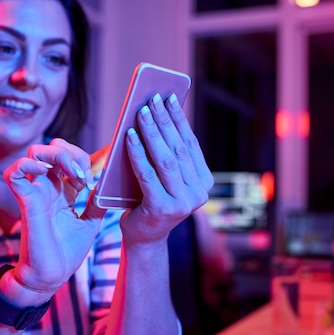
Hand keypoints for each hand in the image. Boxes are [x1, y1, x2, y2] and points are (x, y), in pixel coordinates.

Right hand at [3, 139, 104, 290]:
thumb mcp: (90, 222)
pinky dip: (27, 164)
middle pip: (53, 148)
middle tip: (84, 175)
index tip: (94, 182)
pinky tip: (46, 173)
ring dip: (57, 155)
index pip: (70, 156)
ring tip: (72, 174)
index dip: (84, 160)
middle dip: (72, 152)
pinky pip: (14, 172)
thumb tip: (107, 183)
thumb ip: (97, 202)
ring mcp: (36, 192)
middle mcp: (48, 187)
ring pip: (35, 152)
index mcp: (63, 190)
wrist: (51, 277)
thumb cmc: (67, 252)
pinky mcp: (26, 201)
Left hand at [121, 93, 213, 243]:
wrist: (143, 237)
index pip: (191, 144)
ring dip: (152, 132)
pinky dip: (138, 153)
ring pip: (166, 159)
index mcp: (204, 182)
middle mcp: (199, 193)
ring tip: (140, 111)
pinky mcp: (163, 209)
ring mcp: (183, 203)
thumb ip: (165, 154)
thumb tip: (154, 115)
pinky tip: (129, 136)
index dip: (179, 119)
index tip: (169, 97)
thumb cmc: (149, 200)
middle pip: (179, 149)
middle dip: (164, 121)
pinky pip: (148, 174)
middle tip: (152, 98)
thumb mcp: (162, 177)